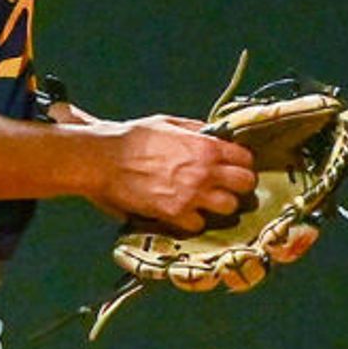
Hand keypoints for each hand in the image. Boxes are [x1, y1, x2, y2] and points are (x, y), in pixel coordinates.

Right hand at [91, 114, 258, 230]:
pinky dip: (192, 221)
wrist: (101, 159)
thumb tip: (212, 135)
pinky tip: (183, 213)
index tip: (231, 167)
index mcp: (206, 147)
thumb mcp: (168, 123)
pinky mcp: (174, 214)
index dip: (240, 163)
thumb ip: (195, 130)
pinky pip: (199, 224)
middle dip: (237, 185)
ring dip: (218, 205)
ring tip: (205, 202)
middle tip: (224, 186)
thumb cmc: (130, 139)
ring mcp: (191, 195)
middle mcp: (205, 172)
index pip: (246, 158)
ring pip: (229, 207)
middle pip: (246, 184)